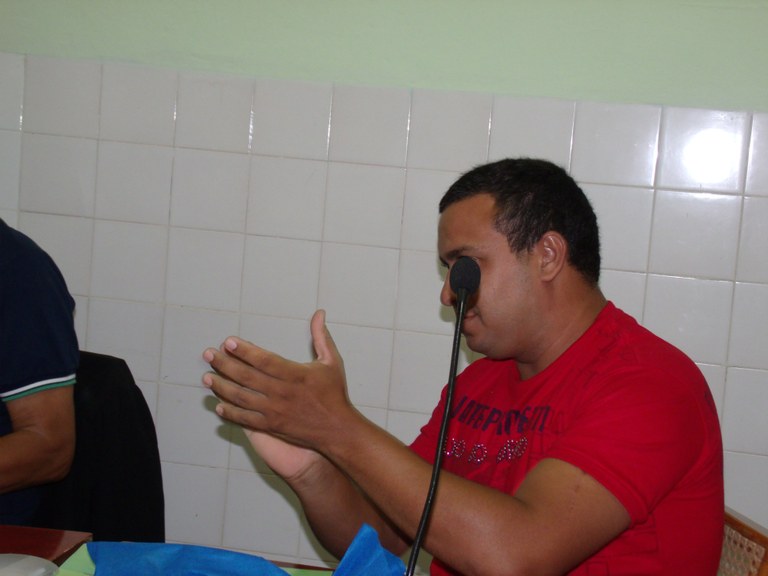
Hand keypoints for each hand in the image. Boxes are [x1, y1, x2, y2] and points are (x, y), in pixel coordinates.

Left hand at [202, 310, 354, 474]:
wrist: (338, 430)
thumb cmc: (334, 394)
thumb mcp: (332, 361)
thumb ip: (321, 336)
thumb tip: (319, 313)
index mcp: (296, 374)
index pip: (264, 360)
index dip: (245, 350)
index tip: (228, 342)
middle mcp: (282, 392)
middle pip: (247, 377)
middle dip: (224, 364)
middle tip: (208, 354)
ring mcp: (275, 411)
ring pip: (242, 398)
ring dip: (222, 386)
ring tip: (206, 377)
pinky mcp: (271, 426)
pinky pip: (245, 419)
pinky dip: (230, 412)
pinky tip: (218, 405)